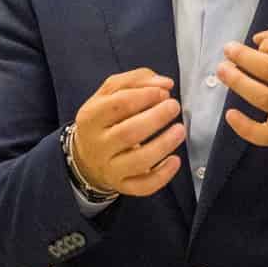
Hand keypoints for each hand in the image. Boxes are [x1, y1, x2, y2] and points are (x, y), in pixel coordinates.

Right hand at [71, 68, 184, 196]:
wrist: (87, 156)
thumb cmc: (105, 118)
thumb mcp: (110, 93)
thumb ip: (136, 80)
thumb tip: (165, 83)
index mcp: (91, 117)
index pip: (117, 105)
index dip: (144, 96)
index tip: (164, 92)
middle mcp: (98, 144)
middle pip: (128, 133)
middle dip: (156, 118)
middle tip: (174, 106)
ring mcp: (110, 168)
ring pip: (139, 161)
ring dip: (164, 144)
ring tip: (180, 129)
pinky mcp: (123, 185)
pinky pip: (143, 186)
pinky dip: (162, 175)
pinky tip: (175, 160)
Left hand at [216, 22, 267, 166]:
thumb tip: (259, 38)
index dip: (263, 43)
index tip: (256, 46)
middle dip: (243, 57)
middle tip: (227, 51)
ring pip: (264, 98)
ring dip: (238, 82)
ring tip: (222, 71)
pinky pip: (262, 134)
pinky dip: (244, 126)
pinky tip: (230, 114)